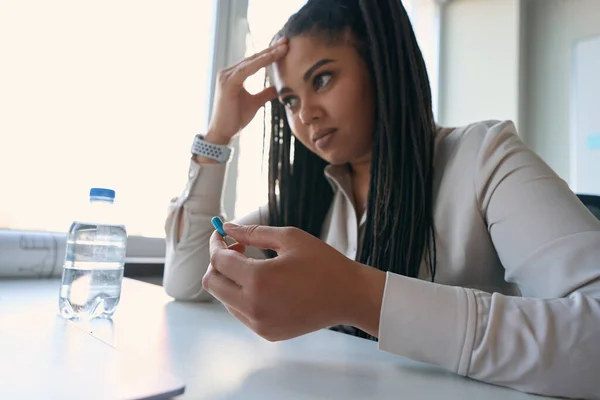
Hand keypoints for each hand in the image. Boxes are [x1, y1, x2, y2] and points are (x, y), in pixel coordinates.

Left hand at [202, 223, 385, 340]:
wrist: (349, 297)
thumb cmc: (323, 263)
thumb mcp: (289, 238)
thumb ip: (253, 233)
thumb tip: (228, 228)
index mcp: (258, 279)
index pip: (219, 260)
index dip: (216, 243)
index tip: (222, 233)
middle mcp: (253, 305)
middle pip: (212, 283)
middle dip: (217, 263)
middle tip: (236, 248)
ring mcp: (259, 323)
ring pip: (224, 299)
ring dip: (230, 280)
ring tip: (253, 265)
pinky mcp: (267, 333)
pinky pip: (240, 312)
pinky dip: (242, 296)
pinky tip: (263, 284)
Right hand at [206, 37, 288, 143]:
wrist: (223, 132)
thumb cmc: (236, 118)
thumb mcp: (255, 103)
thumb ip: (264, 94)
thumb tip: (277, 88)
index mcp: (234, 75)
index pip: (254, 61)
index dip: (269, 54)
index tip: (284, 47)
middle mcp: (228, 72)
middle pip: (253, 58)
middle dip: (270, 49)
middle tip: (286, 41)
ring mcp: (226, 76)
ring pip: (251, 62)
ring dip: (268, 54)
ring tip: (283, 48)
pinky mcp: (228, 83)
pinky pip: (247, 70)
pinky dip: (260, 63)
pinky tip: (271, 58)